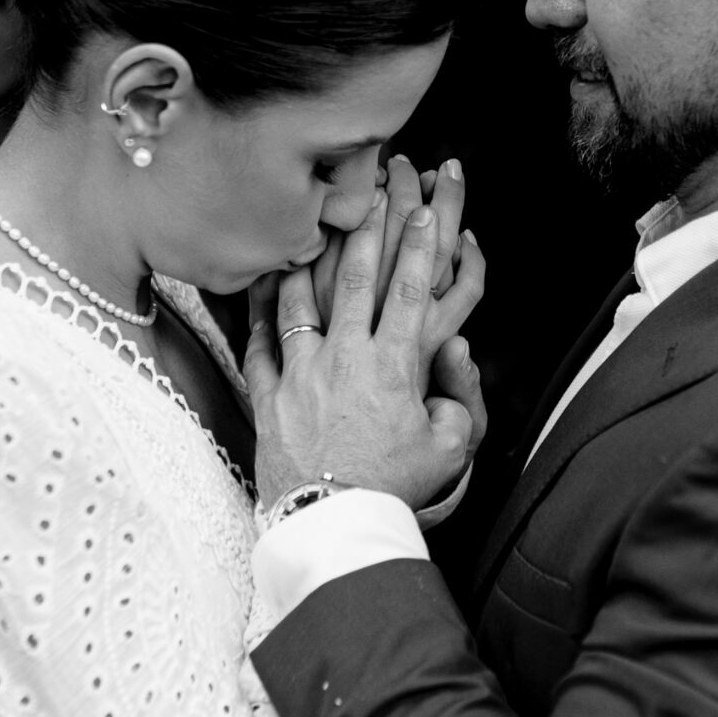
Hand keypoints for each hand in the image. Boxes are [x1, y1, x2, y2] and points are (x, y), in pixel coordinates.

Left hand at [243, 191, 475, 509]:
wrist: (334, 523)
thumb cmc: (393, 487)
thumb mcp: (448, 448)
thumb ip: (460, 401)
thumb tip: (458, 358)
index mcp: (393, 366)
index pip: (411, 292)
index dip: (420, 247)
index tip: (425, 211)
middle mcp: (345, 358)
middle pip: (354, 278)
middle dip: (367, 229)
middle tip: (371, 193)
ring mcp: (301, 373)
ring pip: (300, 300)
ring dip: (307, 259)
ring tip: (309, 225)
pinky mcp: (268, 396)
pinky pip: (258, 343)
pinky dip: (258, 312)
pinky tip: (259, 285)